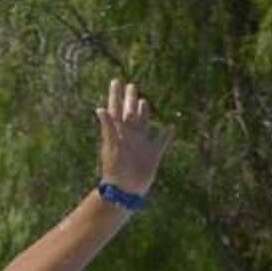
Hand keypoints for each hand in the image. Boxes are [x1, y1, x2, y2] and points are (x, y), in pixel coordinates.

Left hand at [98, 79, 166, 197]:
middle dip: (130, 99)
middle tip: (132, 85)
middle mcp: (130, 135)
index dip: (116, 95)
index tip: (116, 80)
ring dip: (145, 113)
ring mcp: (141, 144)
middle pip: (130, 112)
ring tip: (145, 102)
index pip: (116, 108)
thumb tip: (100, 109)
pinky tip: (171, 126)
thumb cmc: (115, 169)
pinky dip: (166, 134)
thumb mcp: (111, 146)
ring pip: (144, 123)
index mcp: (118, 131)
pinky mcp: (152, 154)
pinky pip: (161, 141)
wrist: (125, 190)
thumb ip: (108, 127)